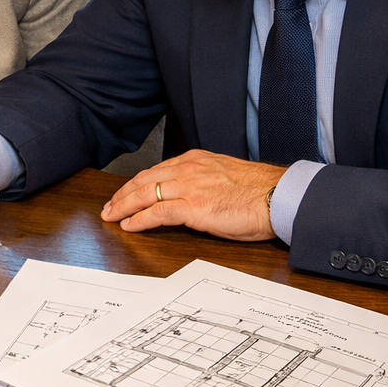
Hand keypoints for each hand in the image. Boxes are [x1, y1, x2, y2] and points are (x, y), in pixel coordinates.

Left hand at [100, 149, 283, 240]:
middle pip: (144, 180)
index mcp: (196, 160)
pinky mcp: (193, 207)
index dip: (136, 183)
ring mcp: (189, 187)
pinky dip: (139, 220)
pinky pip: (157, 213)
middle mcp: (188, 170)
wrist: (278, 197)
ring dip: (124, 207)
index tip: (125, 193)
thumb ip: (203, 182)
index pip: (156, 171)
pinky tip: (129, 226)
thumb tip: (189, 196)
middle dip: (122, 195)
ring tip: (112, 216)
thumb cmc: (259, 191)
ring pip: (145, 194)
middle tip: (109, 207)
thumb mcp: (224, 177)